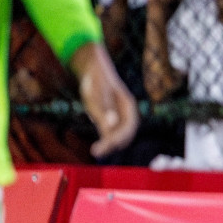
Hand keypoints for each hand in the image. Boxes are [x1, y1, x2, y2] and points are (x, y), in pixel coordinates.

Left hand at [69, 41, 139, 157]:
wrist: (94, 71)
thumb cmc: (96, 81)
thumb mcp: (97, 94)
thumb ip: (104, 109)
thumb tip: (110, 126)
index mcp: (128, 106)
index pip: (129, 127)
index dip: (118, 138)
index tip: (105, 146)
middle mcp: (127, 113)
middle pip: (126, 134)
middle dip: (114, 144)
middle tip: (97, 152)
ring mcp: (119, 116)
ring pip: (119, 136)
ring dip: (110, 145)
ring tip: (96, 151)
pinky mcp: (110, 119)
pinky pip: (112, 134)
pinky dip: (106, 141)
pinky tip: (97, 147)